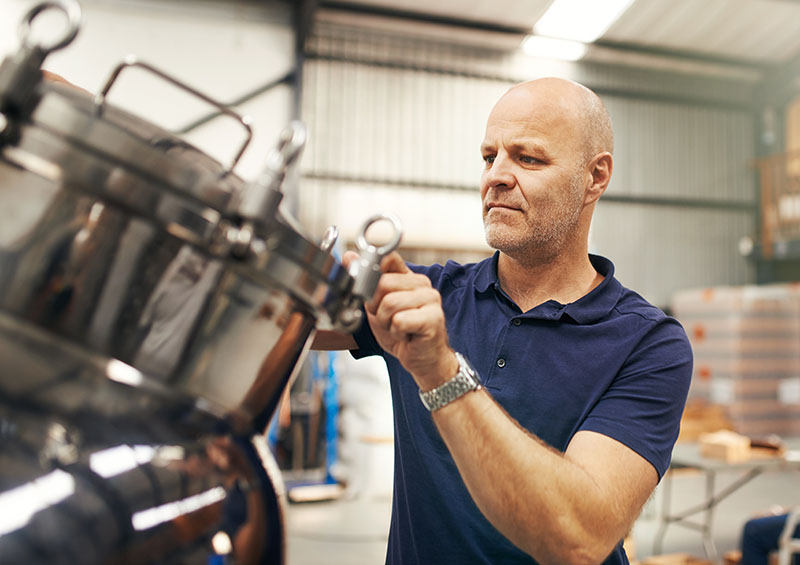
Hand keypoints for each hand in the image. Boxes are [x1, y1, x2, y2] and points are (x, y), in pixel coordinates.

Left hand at [344, 251, 456, 389]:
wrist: (423, 359)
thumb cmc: (403, 333)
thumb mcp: (376, 306)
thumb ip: (365, 282)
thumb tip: (349, 257)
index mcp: (409, 277)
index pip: (388, 258)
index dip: (372, 274)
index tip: (370, 292)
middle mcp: (422, 284)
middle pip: (383, 283)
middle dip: (376, 307)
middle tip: (387, 319)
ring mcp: (431, 299)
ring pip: (390, 303)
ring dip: (386, 322)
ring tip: (397, 328)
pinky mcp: (434, 318)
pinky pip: (400, 320)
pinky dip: (396, 332)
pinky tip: (406, 335)